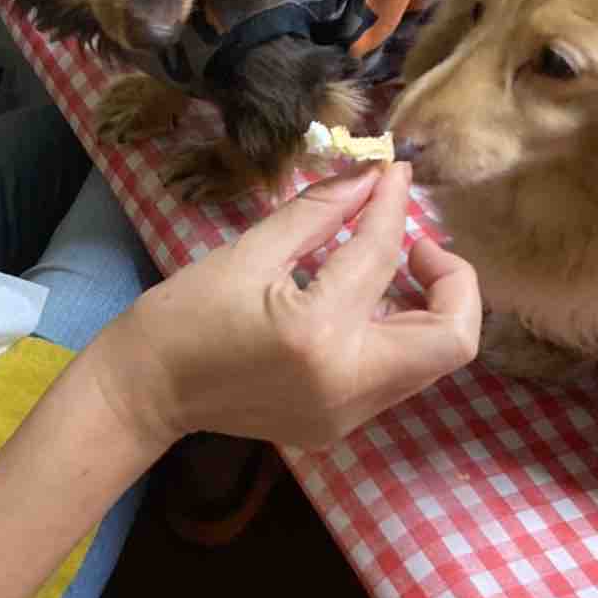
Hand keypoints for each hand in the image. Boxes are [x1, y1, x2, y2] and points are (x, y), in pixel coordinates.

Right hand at [90, 162, 480, 450]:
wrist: (145, 391)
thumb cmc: (184, 315)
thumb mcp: (249, 251)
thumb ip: (319, 211)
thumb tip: (368, 173)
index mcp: (318, 331)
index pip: (380, 255)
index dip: (391, 203)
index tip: (393, 171)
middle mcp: (348, 383)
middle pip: (451, 337)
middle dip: (451, 280)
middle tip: (415, 244)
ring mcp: (348, 414)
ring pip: (430, 362)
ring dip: (425, 309)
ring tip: (387, 269)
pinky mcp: (340, 426)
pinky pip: (394, 376)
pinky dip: (394, 334)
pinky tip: (358, 306)